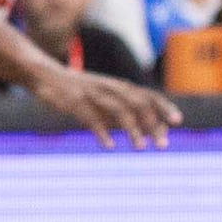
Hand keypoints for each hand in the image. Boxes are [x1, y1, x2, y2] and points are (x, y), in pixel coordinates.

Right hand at [42, 65, 177, 145]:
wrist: (44, 73)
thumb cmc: (77, 89)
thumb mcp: (104, 95)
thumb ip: (124, 109)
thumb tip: (150, 127)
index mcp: (118, 85)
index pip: (148, 95)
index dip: (164, 107)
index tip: (178, 122)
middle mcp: (110, 88)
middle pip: (138, 104)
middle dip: (153, 124)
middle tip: (163, 145)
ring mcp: (93, 94)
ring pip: (119, 111)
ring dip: (133, 129)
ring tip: (141, 148)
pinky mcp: (74, 102)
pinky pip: (91, 117)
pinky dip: (102, 131)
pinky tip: (109, 146)